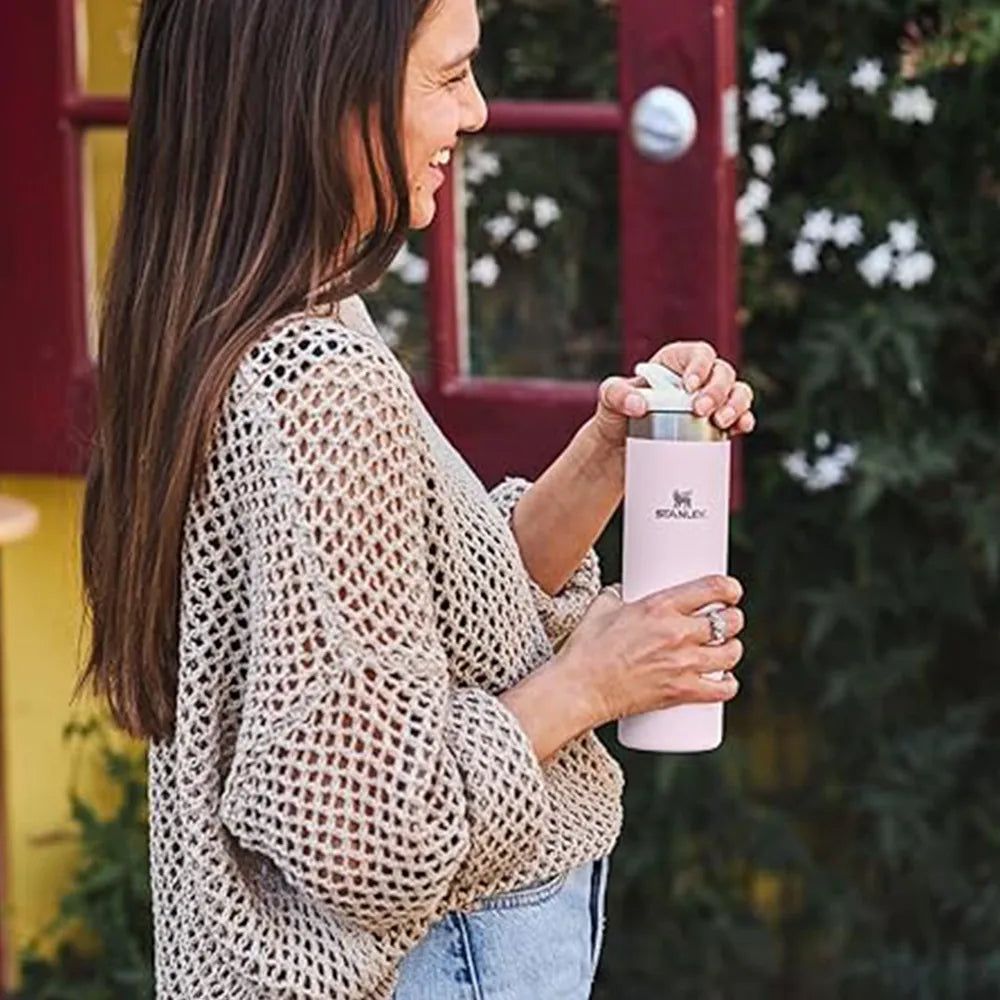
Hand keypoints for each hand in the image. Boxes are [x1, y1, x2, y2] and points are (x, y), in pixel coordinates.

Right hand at [555, 575, 745, 726]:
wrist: (579, 688)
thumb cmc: (586, 648)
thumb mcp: (601, 608)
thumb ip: (619, 595)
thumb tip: (626, 590)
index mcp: (659, 607)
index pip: (712, 589)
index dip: (730, 588)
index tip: (731, 591)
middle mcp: (677, 633)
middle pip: (729, 622)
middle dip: (734, 619)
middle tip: (727, 620)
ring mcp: (682, 665)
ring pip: (731, 654)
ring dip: (733, 650)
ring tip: (725, 649)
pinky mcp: (680, 692)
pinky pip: (721, 690)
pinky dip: (728, 685)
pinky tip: (726, 680)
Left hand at [591, 341, 755, 452]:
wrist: (621, 453)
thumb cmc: (616, 417)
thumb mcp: (608, 401)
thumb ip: (616, 394)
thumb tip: (640, 404)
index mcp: (675, 363)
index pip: (699, 354)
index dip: (701, 366)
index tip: (690, 386)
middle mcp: (698, 379)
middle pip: (723, 373)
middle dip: (718, 390)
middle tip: (701, 410)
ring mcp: (710, 402)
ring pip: (738, 392)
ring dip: (737, 405)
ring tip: (721, 422)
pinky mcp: (716, 426)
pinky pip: (740, 418)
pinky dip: (744, 421)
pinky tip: (740, 428)